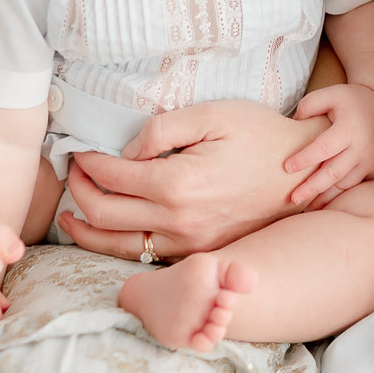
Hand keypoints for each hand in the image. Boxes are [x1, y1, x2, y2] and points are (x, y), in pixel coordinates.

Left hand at [57, 100, 326, 258]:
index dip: (87, 162)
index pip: (111, 177)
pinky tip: (109, 233)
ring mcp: (189, 243)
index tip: (79, 150)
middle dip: (80, 192)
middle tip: (74, 172)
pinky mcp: (199, 253)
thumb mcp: (210, 115)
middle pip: (105, 215)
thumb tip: (126, 154)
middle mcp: (179, 221)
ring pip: (118, 247)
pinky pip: (146, 257)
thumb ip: (160, 131)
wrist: (303, 171)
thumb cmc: (259, 135)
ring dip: (87, 230)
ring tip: (71, 215)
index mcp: (177, 184)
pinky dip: (117, 247)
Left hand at [284, 83, 373, 207]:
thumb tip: (294, 123)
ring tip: (306, 208)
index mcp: (349, 128)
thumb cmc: (353, 101)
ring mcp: (372, 161)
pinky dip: (340, 195)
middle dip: (311, 188)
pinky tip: (325, 204)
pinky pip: (356, 185)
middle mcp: (362, 148)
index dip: (305, 159)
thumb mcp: (332, 93)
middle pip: (333, 174)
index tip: (286, 168)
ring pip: (344, 185)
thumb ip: (310, 104)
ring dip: (325, 198)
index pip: (323, 148)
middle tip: (293, 199)